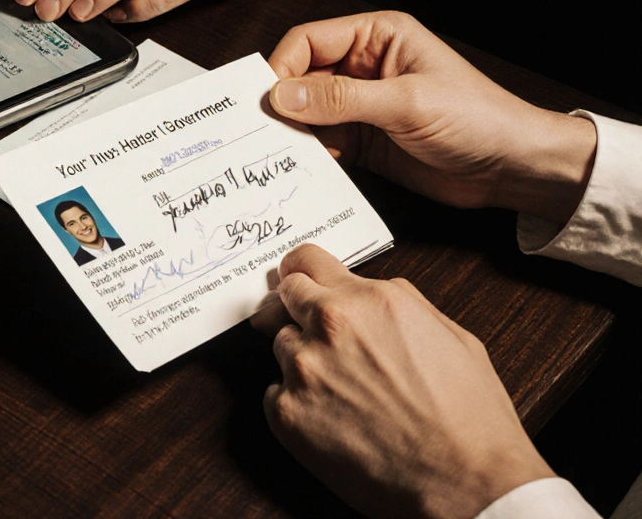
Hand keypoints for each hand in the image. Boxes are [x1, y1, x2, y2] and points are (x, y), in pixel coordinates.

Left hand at [251, 245, 553, 518]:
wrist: (464, 481)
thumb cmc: (468, 416)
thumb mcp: (449, 334)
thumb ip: (397, 302)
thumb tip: (367, 291)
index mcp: (368, 302)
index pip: (305, 261)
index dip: (300, 270)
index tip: (294, 277)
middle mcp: (329, 328)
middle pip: (281, 299)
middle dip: (292, 309)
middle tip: (311, 331)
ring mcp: (302, 370)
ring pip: (281, 348)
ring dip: (302, 361)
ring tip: (346, 392)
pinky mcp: (287, 413)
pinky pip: (275, 393)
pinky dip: (297, 401)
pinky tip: (334, 419)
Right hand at [267, 12, 596, 224]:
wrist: (512, 167)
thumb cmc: (476, 119)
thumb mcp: (406, 103)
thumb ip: (342, 98)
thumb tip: (283, 95)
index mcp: (377, 37)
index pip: (309, 41)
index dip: (282, 67)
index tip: (266, 101)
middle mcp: (364, 66)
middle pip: (301, 76)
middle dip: (281, 102)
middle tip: (258, 131)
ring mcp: (361, 105)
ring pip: (307, 112)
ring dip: (291, 132)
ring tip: (275, 153)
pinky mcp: (362, 141)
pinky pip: (321, 143)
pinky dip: (307, 154)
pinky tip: (300, 168)